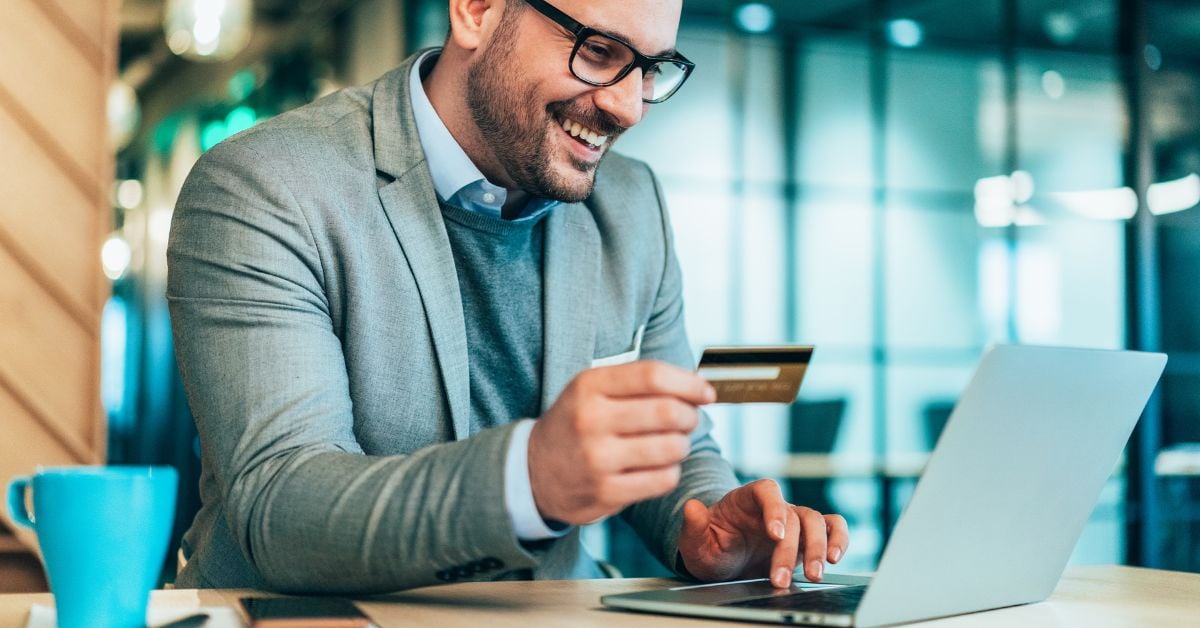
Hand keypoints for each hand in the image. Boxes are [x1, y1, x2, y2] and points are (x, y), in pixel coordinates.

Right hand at [528, 361, 715, 524]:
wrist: (534, 471)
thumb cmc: (578, 423)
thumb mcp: (594, 390)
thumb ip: (639, 382)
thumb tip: (698, 385)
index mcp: (589, 385)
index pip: (653, 376)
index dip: (689, 383)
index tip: (706, 392)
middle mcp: (591, 420)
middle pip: (668, 412)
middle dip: (690, 416)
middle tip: (689, 420)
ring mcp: (597, 458)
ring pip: (671, 447)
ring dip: (683, 445)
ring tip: (673, 443)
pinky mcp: (606, 492)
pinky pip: (663, 479)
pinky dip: (671, 471)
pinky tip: (658, 466)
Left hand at [677, 479, 848, 587]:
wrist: (723, 561)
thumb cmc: (710, 545)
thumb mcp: (696, 542)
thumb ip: (694, 526)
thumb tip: (691, 508)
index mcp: (746, 499)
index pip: (766, 491)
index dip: (774, 509)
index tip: (775, 534)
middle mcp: (773, 507)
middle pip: (793, 515)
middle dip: (790, 549)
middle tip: (781, 578)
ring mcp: (792, 521)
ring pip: (816, 522)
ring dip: (817, 549)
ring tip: (813, 574)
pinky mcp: (806, 538)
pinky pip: (831, 528)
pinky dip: (838, 539)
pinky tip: (834, 558)